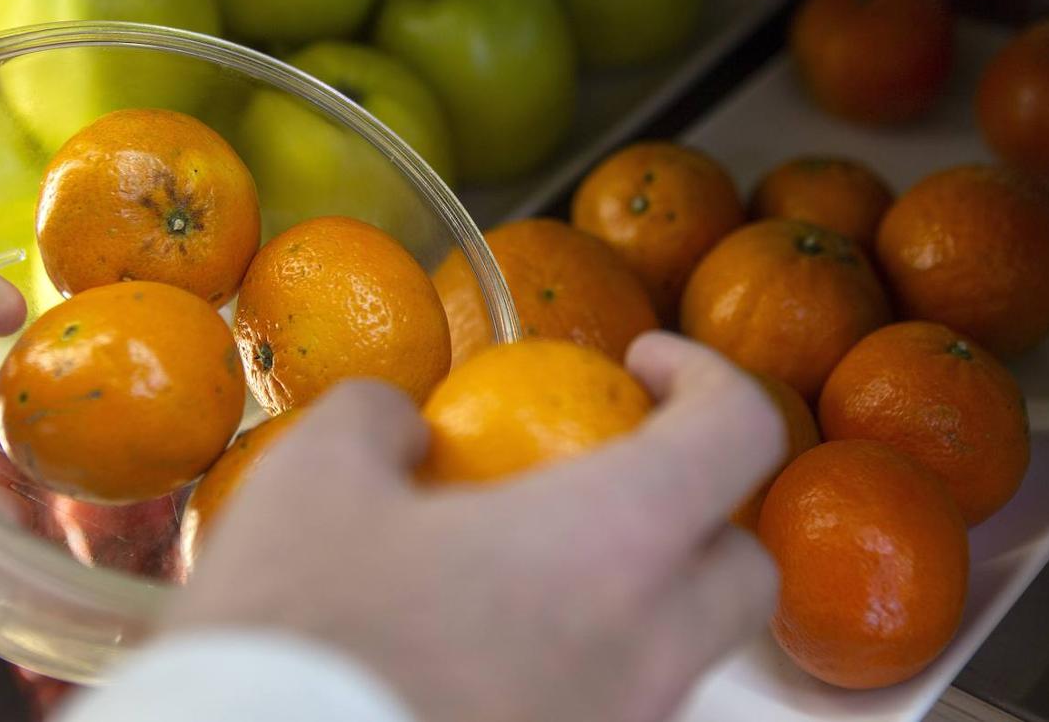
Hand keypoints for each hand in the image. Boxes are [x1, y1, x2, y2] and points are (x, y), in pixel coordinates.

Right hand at [171, 332, 783, 721]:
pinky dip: (582, 668)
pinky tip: (485, 654)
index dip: (706, 375)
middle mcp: (649, 654)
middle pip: (746, 570)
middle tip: (610, 474)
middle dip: (701, 508)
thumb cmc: (302, 631)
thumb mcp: (312, 481)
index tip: (642, 363)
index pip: (740, 433)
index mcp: (614, 546)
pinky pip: (613, 712)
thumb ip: (374, 421)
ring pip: (680, 656)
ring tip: (524, 573)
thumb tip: (403, 427)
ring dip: (636, 598)